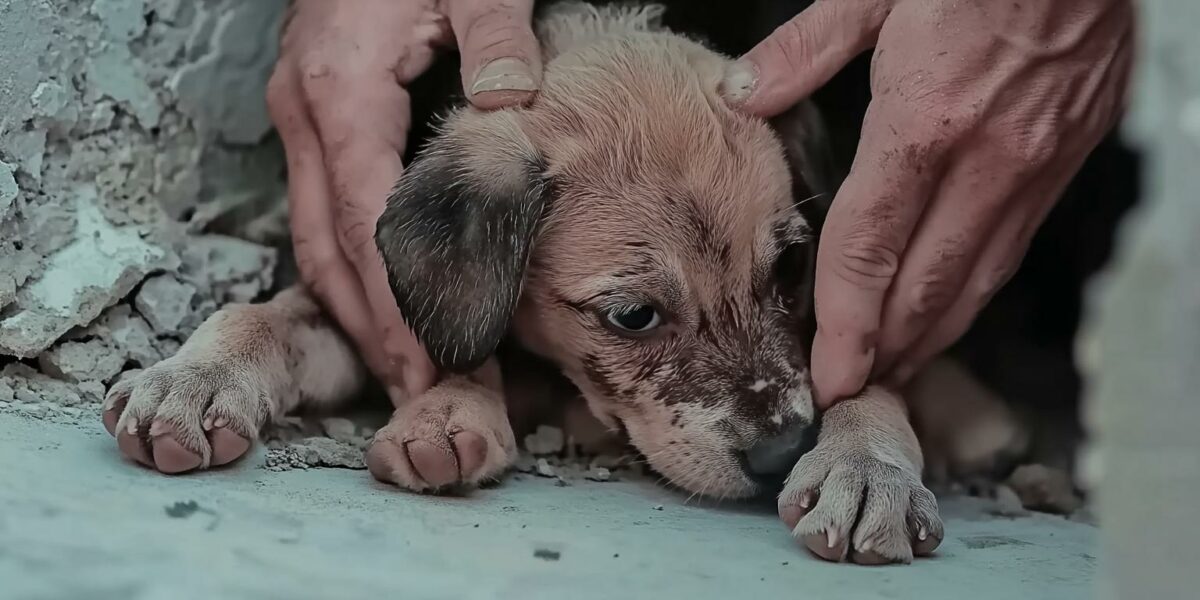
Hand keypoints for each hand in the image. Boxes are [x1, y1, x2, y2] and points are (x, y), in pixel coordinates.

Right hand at [266, 0, 540, 397]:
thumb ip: (496, 36)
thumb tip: (511, 108)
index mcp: (342, 88)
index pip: (368, 222)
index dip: (399, 299)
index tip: (434, 357)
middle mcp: (308, 112)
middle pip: (329, 247)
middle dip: (372, 326)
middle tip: (419, 390)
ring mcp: (303, 116)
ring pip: (315, 235)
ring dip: (356, 305)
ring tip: (402, 365)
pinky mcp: (316, 118)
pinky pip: (323, 209)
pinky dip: (351, 264)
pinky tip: (383, 298)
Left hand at [722, 0, 1132, 406]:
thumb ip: (805, 48)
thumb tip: (743, 93)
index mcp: (924, 122)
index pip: (870, 251)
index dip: (844, 325)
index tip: (827, 376)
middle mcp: (985, 160)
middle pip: (926, 287)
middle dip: (885, 352)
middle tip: (850, 394)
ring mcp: (1033, 165)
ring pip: (978, 279)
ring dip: (933, 335)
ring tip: (894, 370)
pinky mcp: (1065, 158)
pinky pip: (1012, 246)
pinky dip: (976, 290)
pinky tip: (952, 307)